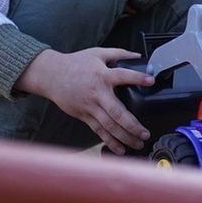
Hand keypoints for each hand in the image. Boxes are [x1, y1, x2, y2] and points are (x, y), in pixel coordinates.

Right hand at [17, 47, 154, 153]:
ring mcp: (90, 107)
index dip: (137, 78)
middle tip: (145, 133)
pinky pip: (98, 131)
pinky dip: (110, 141)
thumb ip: (119, 54)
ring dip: (124, 137)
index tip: (151, 81)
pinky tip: (121, 149)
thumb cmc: (75, 63)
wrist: (50, 75)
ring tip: (138, 143)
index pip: (122, 76)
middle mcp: (97, 93)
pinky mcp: (84, 116)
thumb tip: (138, 56)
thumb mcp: (97, 53)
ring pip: (108, 126)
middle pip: (116, 112)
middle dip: (132, 125)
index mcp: (102, 76)